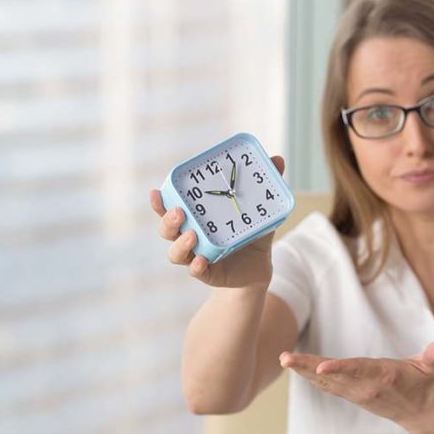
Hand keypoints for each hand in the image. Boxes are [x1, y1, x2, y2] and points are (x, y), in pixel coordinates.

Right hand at [150, 155, 284, 288]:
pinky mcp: (208, 274)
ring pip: (176, 253)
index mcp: (194, 218)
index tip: (156, 191)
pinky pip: (196, 272)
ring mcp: (196, 256)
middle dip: (168, 220)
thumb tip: (278, 159)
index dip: (159, 202)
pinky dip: (197, 267)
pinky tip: (201, 261)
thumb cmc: (250, 233)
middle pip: (167, 230)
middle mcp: (189, 237)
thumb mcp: (258, 209)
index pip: (169, 208)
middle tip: (179, 211)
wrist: (259, 266)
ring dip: (180, 244)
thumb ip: (264, 186)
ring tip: (192, 235)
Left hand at [279, 341, 433, 433]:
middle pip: (332, 376)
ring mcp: (355, 393)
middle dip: (307, 367)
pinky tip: (295, 367)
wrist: (419, 414)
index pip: (357, 370)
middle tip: (285, 358)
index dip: (339, 368)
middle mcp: (364, 387)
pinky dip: (310, 376)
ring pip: (325, 381)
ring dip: (303, 371)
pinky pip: (326, 385)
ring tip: (284, 359)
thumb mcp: (430, 368)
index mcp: (382, 377)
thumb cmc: (422, 383)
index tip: (320, 366)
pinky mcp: (351, 394)